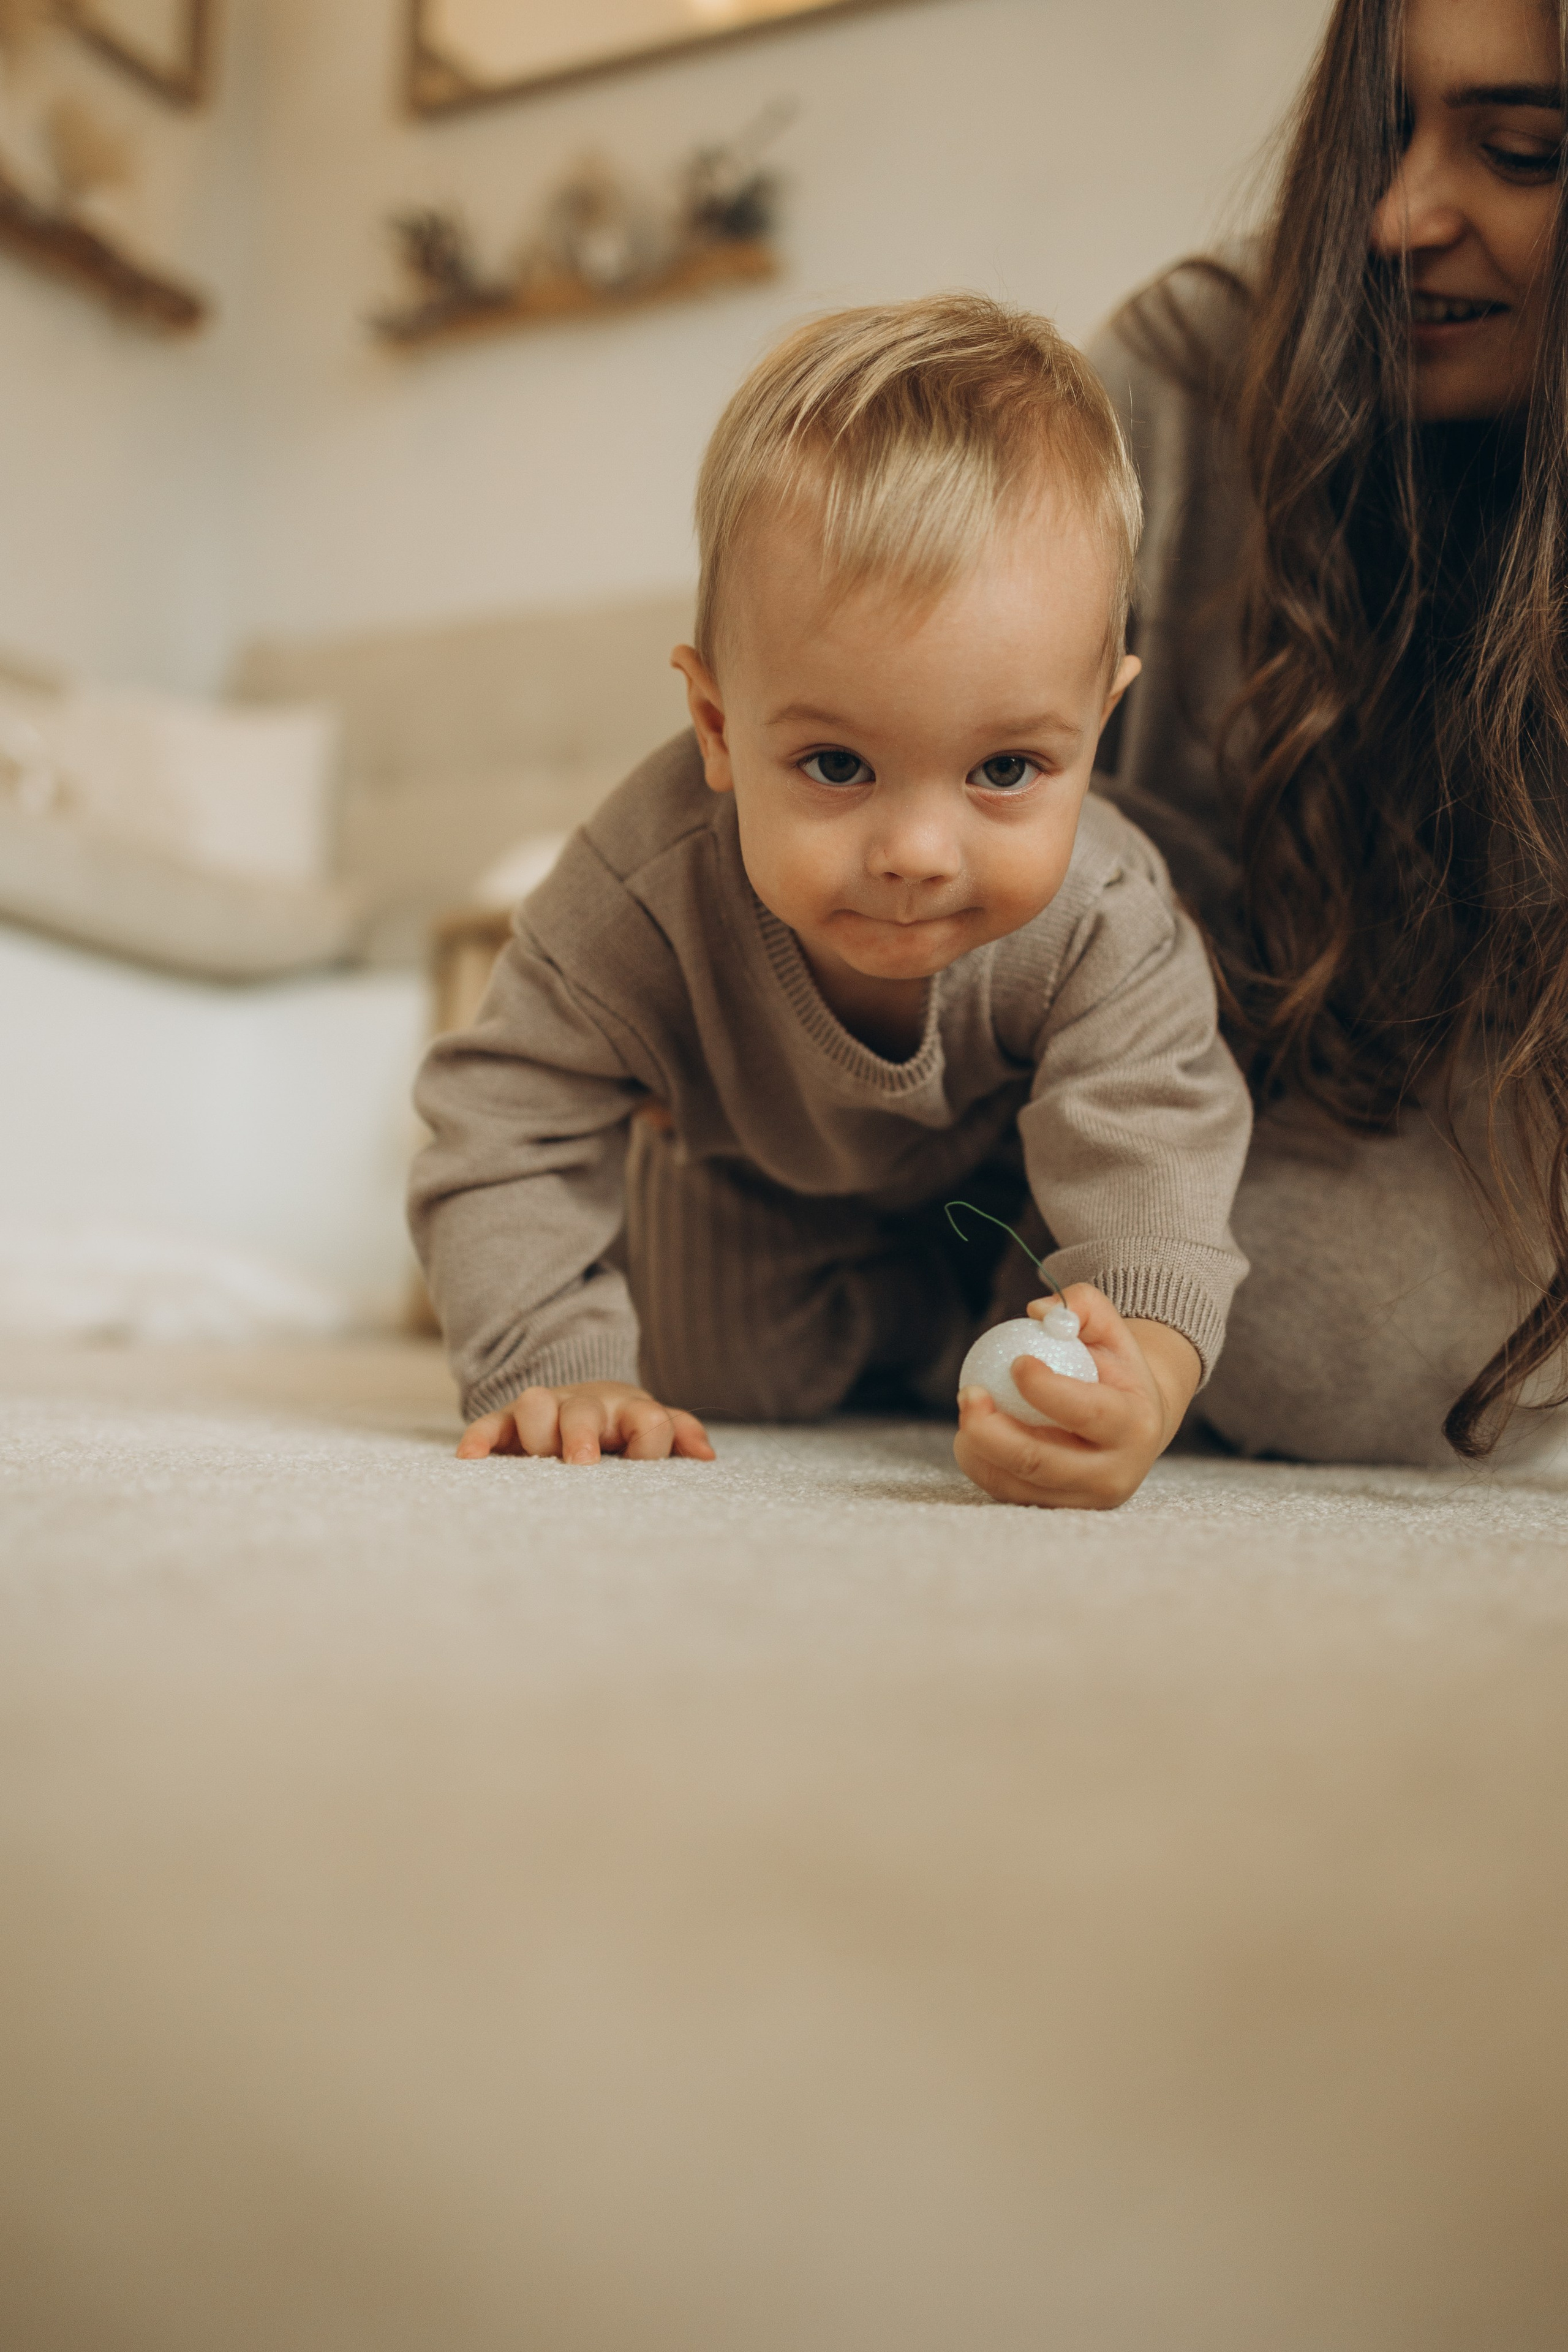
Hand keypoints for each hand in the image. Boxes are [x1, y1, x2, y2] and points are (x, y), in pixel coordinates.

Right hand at [457, 1379, 715, 1465]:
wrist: (578, 1402)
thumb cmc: (621, 1428)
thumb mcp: (652, 1428)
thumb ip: (681, 1435)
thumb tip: (706, 1456)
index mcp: (628, 1413)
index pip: (649, 1421)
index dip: (651, 1441)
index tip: (646, 1465)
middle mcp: (585, 1408)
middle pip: (583, 1409)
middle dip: (581, 1433)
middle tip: (583, 1463)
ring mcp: (545, 1413)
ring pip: (534, 1404)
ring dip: (536, 1429)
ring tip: (540, 1458)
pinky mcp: (508, 1424)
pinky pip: (489, 1425)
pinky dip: (480, 1439)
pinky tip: (472, 1458)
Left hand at [953, 1284, 1199, 1509]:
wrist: (1132, 1425)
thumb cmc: (1114, 1368)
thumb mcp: (1111, 1331)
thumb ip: (1082, 1306)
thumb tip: (1036, 1311)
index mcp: (1134, 1427)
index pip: (1088, 1413)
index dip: (1046, 1390)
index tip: (1017, 1362)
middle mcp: (1114, 1474)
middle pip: (1041, 1462)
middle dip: (992, 1430)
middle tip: (968, 1392)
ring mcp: (1083, 1500)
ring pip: (1016, 1484)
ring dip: (978, 1447)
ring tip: (968, 1407)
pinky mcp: (1057, 1510)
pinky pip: (1006, 1492)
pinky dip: (981, 1462)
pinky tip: (973, 1432)